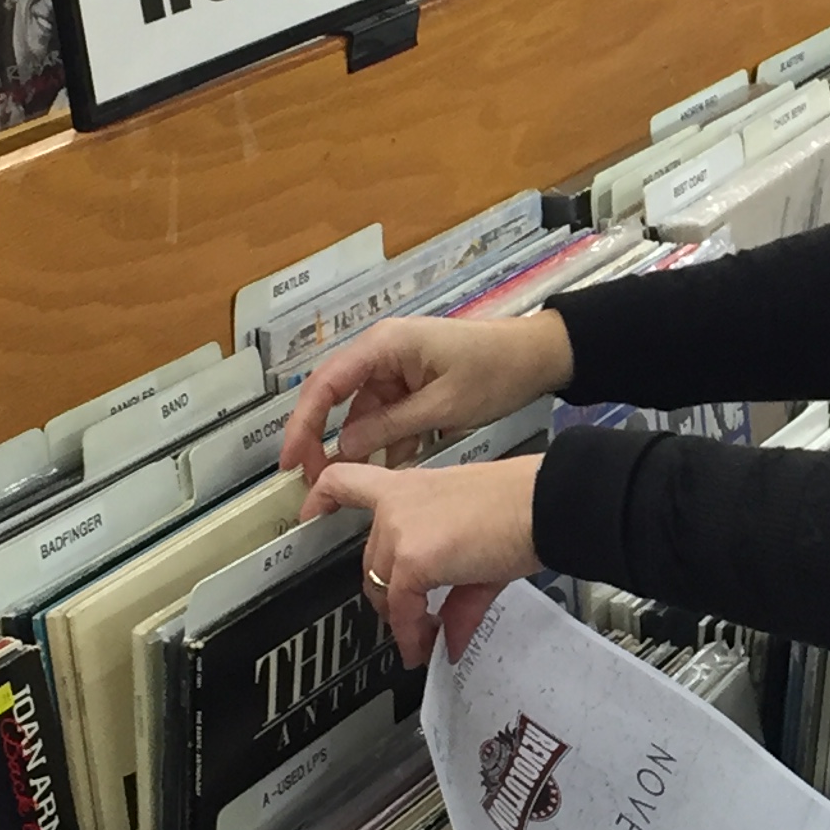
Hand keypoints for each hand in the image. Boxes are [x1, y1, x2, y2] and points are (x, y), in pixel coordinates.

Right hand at [277, 309, 570, 490]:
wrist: (538, 356)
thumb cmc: (495, 370)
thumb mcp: (442, 406)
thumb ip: (390, 427)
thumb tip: (344, 449)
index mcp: (384, 345)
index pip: (325, 384)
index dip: (302, 423)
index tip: (291, 460)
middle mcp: (382, 352)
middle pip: (336, 398)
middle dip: (324, 439)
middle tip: (313, 480)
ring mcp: (396, 366)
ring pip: (363, 411)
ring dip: (362, 444)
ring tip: (353, 484)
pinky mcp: (412, 382)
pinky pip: (388, 413)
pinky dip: (389, 438)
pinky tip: (395, 466)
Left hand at [303, 453, 543, 665]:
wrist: (542, 505)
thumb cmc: (522, 511)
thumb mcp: (480, 551)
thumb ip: (457, 596)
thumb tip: (453, 639)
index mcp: (411, 487)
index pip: (349, 479)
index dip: (322, 496)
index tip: (309, 512)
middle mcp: (397, 504)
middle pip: (371, 559)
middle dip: (388, 595)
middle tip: (414, 617)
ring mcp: (400, 530)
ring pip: (381, 586)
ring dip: (399, 618)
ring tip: (422, 638)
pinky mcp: (412, 559)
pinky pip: (401, 608)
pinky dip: (411, 632)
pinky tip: (425, 643)